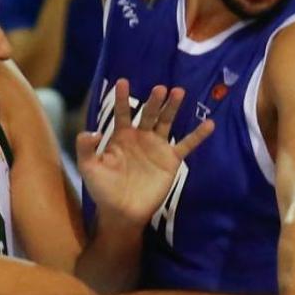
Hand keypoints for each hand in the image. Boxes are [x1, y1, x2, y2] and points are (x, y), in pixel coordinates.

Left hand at [77, 79, 213, 225]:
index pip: (122, 113)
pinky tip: (209, 124)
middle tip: (160, 88)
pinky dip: (198, 135)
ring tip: (178, 92)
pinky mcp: (171, 160)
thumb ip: (85, 148)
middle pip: (149, 113)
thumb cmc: (103, 189)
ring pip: (167, 122)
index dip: (122, 98)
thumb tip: (93, 131)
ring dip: (172, 107)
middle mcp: (141, 137)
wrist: (122, 212)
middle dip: (154, 101)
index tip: (123, 81)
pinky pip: (187, 145)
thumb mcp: (88, 168)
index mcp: (121, 136)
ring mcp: (157, 147)